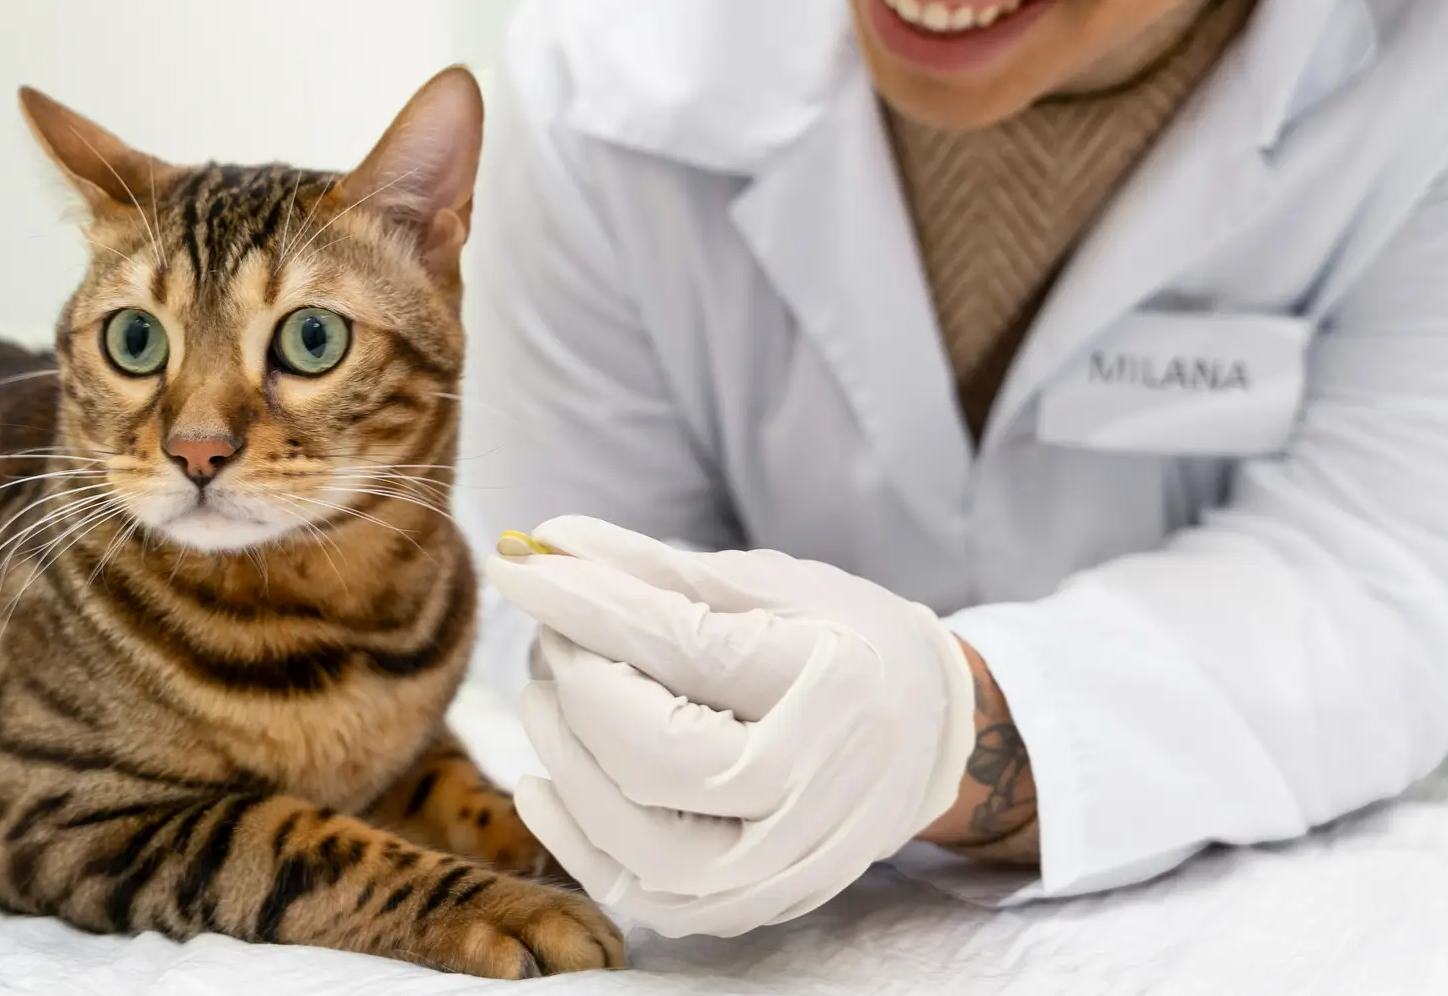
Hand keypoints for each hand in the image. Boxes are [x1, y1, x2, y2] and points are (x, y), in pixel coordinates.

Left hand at [485, 516, 977, 937]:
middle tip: (553, 633)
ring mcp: (791, 861)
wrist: (926, 738)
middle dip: (578, 685)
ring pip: (642, 841)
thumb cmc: (843, 641)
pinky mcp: (757, 903)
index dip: (587, 603)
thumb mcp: (770, 584)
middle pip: (658, 756)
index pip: (685, 648)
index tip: (521, 564)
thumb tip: (546, 542)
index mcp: (836, 682)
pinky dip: (577, 840)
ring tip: (547, 693)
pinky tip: (543, 778)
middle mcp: (820, 786)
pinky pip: (645, 894)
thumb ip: (657, 570)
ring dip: (566, 760)